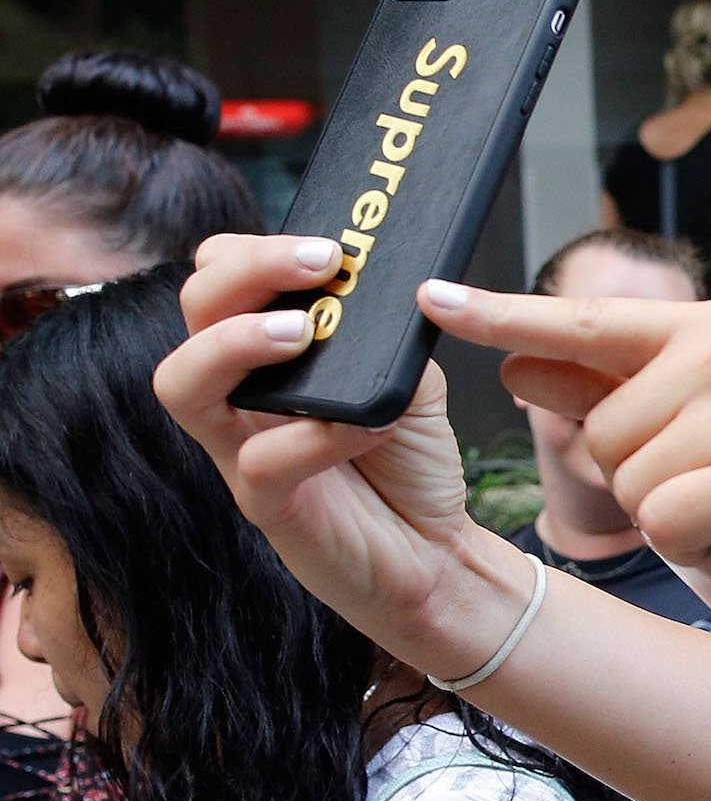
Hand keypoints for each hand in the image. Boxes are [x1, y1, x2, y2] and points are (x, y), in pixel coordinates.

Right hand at [153, 235, 525, 675]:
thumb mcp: (411, 382)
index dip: (254, 252)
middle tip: (319, 261)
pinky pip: (260, 462)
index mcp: (269, 359)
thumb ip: (386, 339)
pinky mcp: (267, 507)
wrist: (437, 555)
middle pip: (193, 313)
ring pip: (184, 384)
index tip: (328, 245)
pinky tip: (367, 426)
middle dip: (246, 272)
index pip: (219, 282)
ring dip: (238, 343)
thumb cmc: (410, 466)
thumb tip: (384, 292)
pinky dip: (314, 436)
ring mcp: (242, 453)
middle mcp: (241, 399)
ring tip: (302, 332)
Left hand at [424, 282, 710, 611]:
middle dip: (645, 480)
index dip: (504, 315)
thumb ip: (617, 392)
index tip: (431, 299)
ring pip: (629, 480)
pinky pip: (665, 522)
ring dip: (676, 520)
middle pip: (600, 430)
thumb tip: (519, 363)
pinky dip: (700, 550)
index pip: (588, 318)